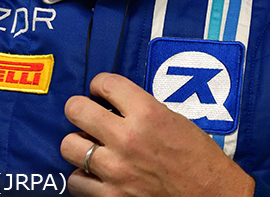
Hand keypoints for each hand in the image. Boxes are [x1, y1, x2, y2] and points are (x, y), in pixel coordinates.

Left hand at [61, 73, 253, 196]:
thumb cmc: (200, 160)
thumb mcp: (175, 120)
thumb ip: (142, 111)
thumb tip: (115, 107)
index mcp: (148, 114)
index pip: (105, 83)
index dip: (100, 85)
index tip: (101, 91)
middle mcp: (128, 139)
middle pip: (76, 110)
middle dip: (79, 108)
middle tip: (85, 114)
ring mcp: (116, 169)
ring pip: (69, 146)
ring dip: (78, 144)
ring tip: (90, 146)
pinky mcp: (112, 196)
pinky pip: (77, 181)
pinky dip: (83, 177)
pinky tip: (95, 174)